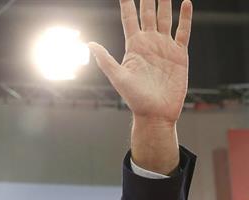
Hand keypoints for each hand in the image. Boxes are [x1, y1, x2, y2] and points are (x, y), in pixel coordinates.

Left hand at [89, 0, 191, 125]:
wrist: (156, 113)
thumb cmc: (135, 99)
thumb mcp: (118, 77)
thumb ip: (105, 60)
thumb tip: (89, 43)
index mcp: (133, 47)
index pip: (129, 19)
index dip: (127, 3)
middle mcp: (149, 43)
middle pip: (148, 14)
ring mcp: (165, 47)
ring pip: (165, 18)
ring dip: (165, 3)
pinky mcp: (179, 53)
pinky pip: (183, 31)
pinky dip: (186, 17)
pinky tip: (186, 3)